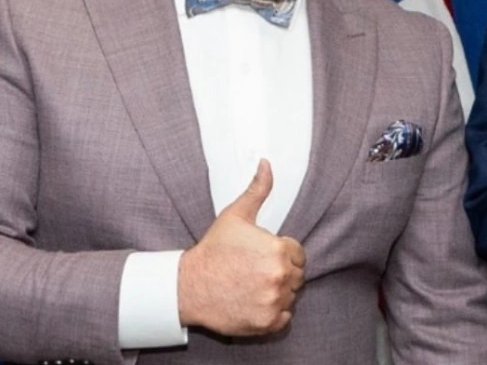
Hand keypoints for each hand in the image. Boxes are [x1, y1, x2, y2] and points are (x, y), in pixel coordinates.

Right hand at [177, 159, 305, 335]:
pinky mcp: (266, 322)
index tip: (263, 257)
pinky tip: (254, 302)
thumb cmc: (213, 251)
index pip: (298, 254)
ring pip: (290, 297)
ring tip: (253, 286)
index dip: (282, 254)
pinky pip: (284, 318)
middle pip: (296, 276)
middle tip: (256, 272)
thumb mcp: (235, 216)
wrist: (188, 286)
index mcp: (277, 249)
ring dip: (277, 293)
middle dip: (280, 273)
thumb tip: (266, 164)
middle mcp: (279, 276)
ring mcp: (273, 301)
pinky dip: (273, 313)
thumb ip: (257, 190)